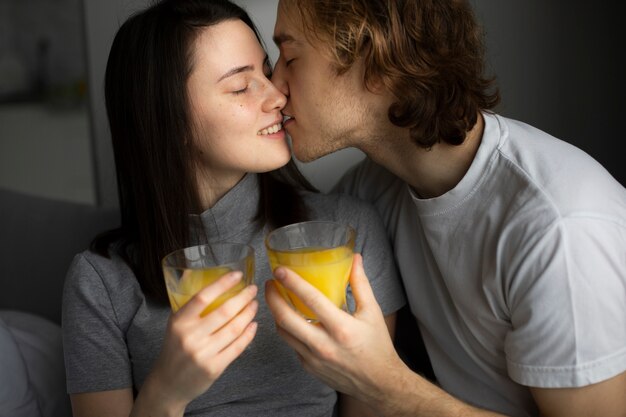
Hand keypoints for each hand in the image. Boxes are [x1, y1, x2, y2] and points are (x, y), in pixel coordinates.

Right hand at [148, 271, 257, 411]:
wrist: (168, 385)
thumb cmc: (175, 349)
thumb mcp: (175, 325)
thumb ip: (190, 306)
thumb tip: (200, 276)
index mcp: (179, 322)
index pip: (203, 297)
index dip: (222, 284)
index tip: (238, 275)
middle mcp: (190, 336)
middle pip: (224, 312)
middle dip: (243, 297)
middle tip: (252, 289)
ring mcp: (203, 353)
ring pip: (234, 328)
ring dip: (248, 314)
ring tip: (254, 305)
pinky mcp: (214, 368)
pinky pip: (237, 347)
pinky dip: (248, 334)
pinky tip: (253, 325)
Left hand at [265, 254, 405, 404]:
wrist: (378, 383)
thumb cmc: (377, 345)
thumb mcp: (372, 312)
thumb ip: (360, 284)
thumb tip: (355, 259)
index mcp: (341, 328)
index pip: (311, 300)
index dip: (293, 283)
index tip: (280, 270)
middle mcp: (324, 345)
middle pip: (286, 318)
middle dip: (272, 298)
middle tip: (269, 283)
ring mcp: (313, 358)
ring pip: (283, 332)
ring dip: (275, 313)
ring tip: (275, 298)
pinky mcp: (309, 367)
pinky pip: (292, 344)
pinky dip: (288, 329)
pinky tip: (290, 318)